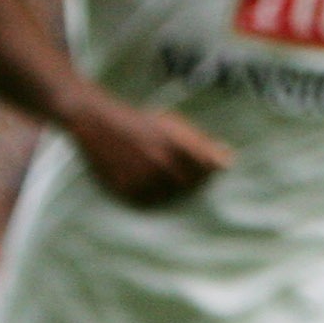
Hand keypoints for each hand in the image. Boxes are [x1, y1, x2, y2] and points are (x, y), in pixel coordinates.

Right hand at [61, 92, 232, 207]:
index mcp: (173, 142)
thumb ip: (199, 140)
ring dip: (177, 189)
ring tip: (170, 176)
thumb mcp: (170, 123)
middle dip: (198, 180)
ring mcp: (142, 178)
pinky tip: (155, 184)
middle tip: (195, 174)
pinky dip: (157, 196)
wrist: (95, 123)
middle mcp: (159, 162)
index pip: (206, 165)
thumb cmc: (137, 120)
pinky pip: (151, 202)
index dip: (215, 168)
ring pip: (172, 195)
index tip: (220, 167)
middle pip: (191, 183)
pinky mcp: (126, 190)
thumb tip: (228, 157)